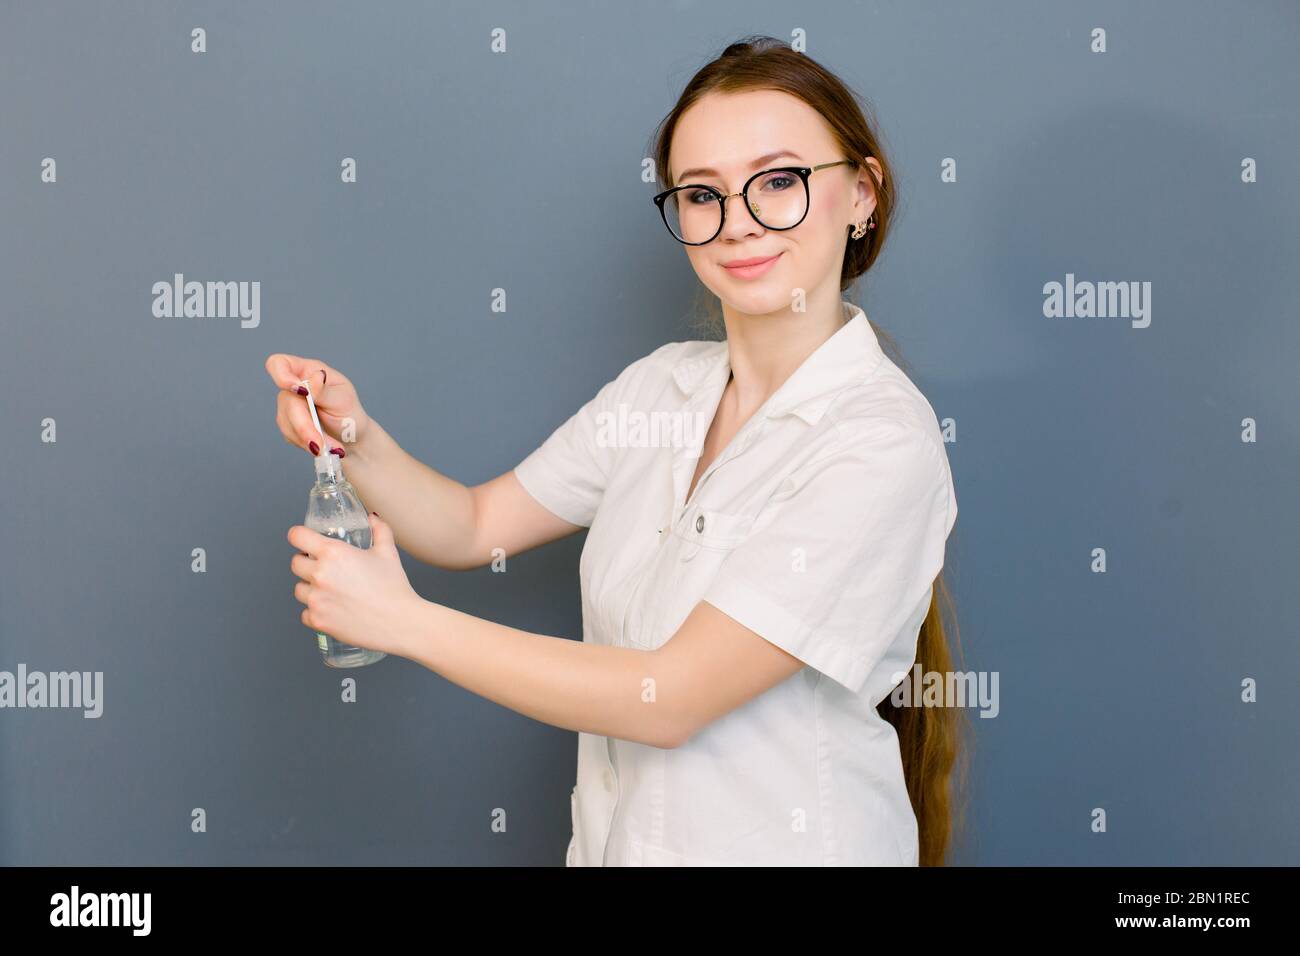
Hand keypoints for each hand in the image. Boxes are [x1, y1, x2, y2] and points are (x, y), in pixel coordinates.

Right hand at [265, 353, 371, 457]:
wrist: (350, 436)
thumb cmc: (349, 412)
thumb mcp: (343, 399)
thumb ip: (325, 391)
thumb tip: (314, 378)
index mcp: (308, 371)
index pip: (280, 363)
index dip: (281, 376)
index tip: (300, 392)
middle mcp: (294, 386)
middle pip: (287, 402)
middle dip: (304, 425)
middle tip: (320, 444)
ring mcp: (289, 405)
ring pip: (287, 422)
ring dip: (309, 438)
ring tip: (332, 447)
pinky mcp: (288, 423)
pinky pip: (290, 434)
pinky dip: (307, 443)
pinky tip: (322, 447)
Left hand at [288, 512, 425, 658]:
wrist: (399, 622)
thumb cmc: (394, 588)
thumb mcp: (388, 552)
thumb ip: (379, 530)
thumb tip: (373, 518)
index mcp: (333, 553)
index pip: (297, 536)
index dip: (299, 536)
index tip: (302, 539)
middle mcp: (320, 574)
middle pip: (295, 563)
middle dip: (306, 563)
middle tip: (323, 567)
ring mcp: (316, 599)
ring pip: (298, 589)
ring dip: (310, 588)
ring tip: (329, 590)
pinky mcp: (317, 620)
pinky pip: (305, 613)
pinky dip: (315, 611)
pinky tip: (332, 609)